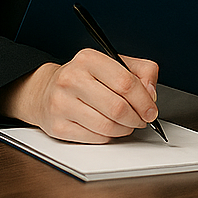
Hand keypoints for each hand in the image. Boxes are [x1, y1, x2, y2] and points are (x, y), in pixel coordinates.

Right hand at [0, 48, 159, 142]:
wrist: (46, 90)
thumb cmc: (86, 77)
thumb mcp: (115, 63)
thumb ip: (142, 71)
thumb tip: (151, 93)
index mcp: (88, 59)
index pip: (126, 82)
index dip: (144, 100)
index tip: (151, 109)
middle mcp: (71, 79)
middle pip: (118, 107)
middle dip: (136, 118)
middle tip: (141, 120)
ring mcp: (61, 103)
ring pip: (107, 126)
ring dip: (124, 129)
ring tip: (127, 124)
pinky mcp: (57, 126)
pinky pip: (94, 138)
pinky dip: (108, 137)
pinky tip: (108, 128)